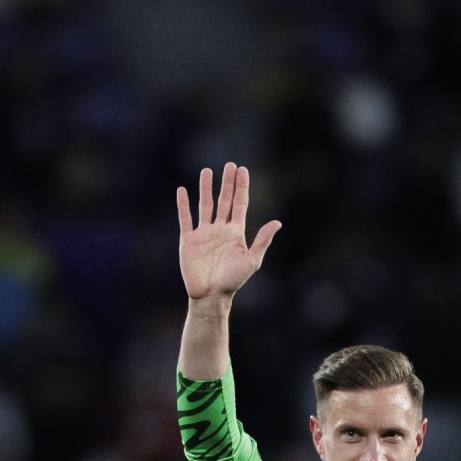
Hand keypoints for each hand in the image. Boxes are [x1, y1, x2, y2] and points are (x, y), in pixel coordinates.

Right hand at [174, 162, 281, 300]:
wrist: (210, 295)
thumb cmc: (233, 280)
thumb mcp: (251, 260)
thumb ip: (262, 240)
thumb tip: (278, 222)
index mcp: (236, 232)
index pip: (239, 204)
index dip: (241, 187)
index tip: (242, 169)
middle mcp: (220, 229)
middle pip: (224, 200)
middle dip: (226, 182)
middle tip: (229, 164)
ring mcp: (204, 233)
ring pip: (205, 205)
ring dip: (205, 188)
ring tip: (206, 171)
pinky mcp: (188, 240)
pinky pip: (185, 219)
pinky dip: (183, 205)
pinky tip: (182, 191)